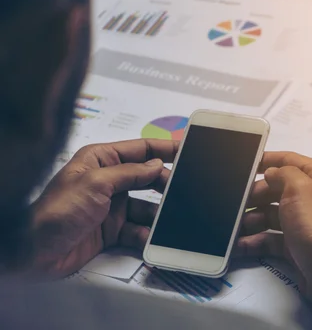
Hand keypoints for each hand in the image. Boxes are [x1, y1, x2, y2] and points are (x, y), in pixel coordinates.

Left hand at [28, 139, 177, 278]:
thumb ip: (130, 173)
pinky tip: (151, 237)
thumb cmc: (53, 212)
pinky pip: (138, 230)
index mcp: (100, 160)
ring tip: (170, 218)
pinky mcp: (112, 231)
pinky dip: (146, 234)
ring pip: (146, 207)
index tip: (186, 150)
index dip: (164, 149)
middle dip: (165, 185)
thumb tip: (156, 165)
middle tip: (182, 190)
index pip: (140, 149)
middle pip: (148, 178)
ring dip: (158, 214)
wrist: (34, 253)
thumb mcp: (95, 183)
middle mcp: (108, 181)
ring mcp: (111, 207)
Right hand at [238, 152, 311, 308]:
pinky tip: (239, 244)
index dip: (267, 160)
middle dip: (255, 195)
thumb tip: (271, 172)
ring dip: (251, 219)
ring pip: (271, 214)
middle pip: (277, 188)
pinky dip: (255, 241)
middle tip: (234, 201)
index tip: (242, 164)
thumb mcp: (301, 190)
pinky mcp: (296, 245)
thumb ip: (283, 173)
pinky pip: (271, 238)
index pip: (290, 160)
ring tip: (234, 225)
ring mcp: (305, 222)